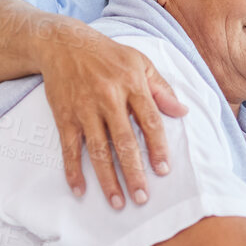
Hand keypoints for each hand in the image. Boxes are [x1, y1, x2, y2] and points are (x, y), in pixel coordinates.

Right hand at [37, 21, 187, 207]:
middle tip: (142, 197)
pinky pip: (70, 148)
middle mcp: (108, 98)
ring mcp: (85, 109)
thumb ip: (161, 88)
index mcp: (131, 84)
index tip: (163, 170)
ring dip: (108, 179)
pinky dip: (73, 170)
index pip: (149, 121)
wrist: (63, 44)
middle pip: (124, 142)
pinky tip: (79, 190)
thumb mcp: (139, 62)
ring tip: (117, 202)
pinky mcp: (65, 116)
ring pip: (98, 150)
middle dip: (134, 172)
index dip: (157, 147)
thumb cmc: (107, 54)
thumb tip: (182, 111)